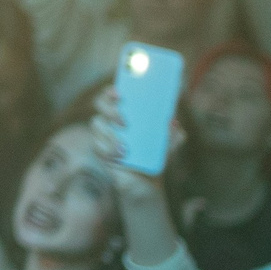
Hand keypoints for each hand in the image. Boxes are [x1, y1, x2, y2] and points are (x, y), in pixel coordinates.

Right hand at [87, 86, 179, 208]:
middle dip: (110, 110)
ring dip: (110, 135)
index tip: (119, 94)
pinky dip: (107, 150)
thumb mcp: (169, 144)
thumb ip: (174, 134)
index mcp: (127, 110)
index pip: (114, 93)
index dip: (112, 90)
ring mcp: (103, 132)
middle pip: (100, 103)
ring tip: (125, 149)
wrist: (146, 179)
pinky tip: (119, 157)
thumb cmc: (155, 155)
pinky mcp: (98, 148)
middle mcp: (111, 118)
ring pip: (97, 124)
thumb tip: (173, 123)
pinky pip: (96, 145)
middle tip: (125, 123)